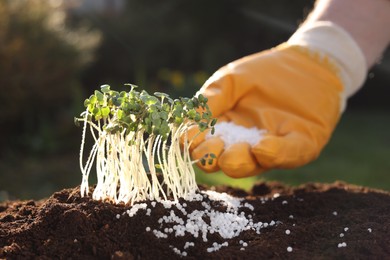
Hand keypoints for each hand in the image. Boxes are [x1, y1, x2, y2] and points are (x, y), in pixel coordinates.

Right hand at [189, 43, 343, 177]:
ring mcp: (273, 147)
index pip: (202, 145)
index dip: (192, 145)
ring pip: (252, 166)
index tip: (188, 136)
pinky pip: (289, 155)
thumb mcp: (231, 80)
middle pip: (223, 162)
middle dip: (213, 159)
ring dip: (239, 162)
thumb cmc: (264, 71)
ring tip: (235, 151)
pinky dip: (274, 154)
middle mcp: (245, 144)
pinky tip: (261, 148)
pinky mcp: (302, 144)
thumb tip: (186, 120)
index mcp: (225, 129)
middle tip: (213, 145)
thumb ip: (211, 98)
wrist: (306, 61)